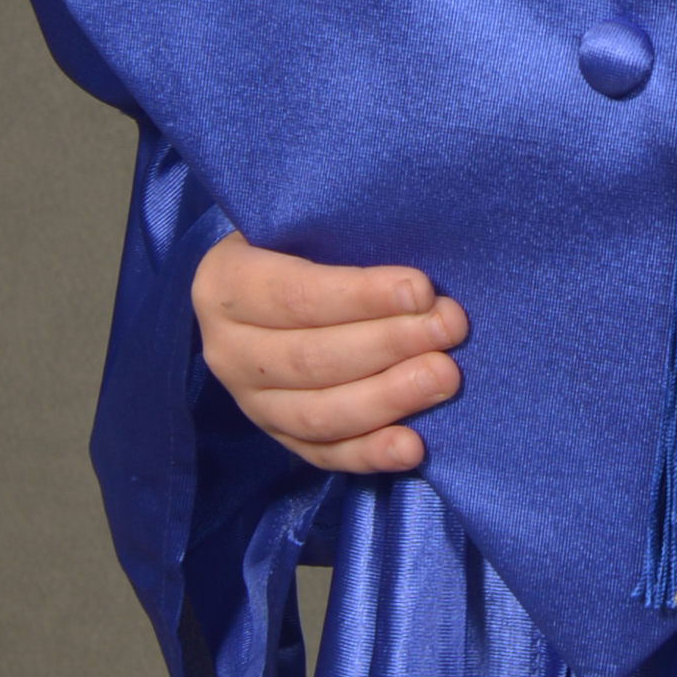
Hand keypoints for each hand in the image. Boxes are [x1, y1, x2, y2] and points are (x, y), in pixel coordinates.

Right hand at [191, 232, 468, 474]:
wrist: (260, 280)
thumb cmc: (296, 239)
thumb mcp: (300, 222)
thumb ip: (341, 236)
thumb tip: (416, 273)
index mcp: (226, 285)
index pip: (295, 296)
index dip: (360, 296)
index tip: (422, 290)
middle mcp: (229, 350)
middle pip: (312, 358)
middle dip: (389, 344)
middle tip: (450, 328)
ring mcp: (250, 402)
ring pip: (318, 413)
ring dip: (388, 398)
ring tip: (444, 377)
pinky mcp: (278, 436)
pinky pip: (323, 454)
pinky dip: (369, 454)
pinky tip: (413, 446)